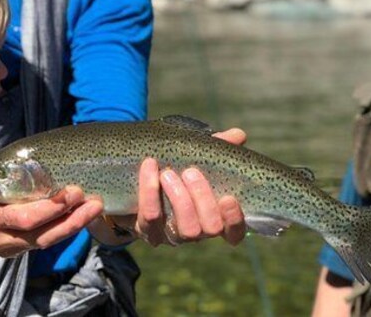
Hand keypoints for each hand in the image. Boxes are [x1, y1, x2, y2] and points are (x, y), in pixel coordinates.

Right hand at [0, 174, 103, 256]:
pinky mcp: (15, 251)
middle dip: (73, 221)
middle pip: (44, 237)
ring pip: (47, 241)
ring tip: (94, 208)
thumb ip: (10, 174)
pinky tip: (78, 216)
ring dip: (73, 225)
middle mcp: (2, 240)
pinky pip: (42, 241)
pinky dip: (62, 229)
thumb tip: (42, 157)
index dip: (51, 208)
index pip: (26, 218)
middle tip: (94, 202)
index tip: (71, 193)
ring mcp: (9, 249)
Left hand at [112, 127, 247, 246]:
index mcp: (213, 216)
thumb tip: (238, 135)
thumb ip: (217, 148)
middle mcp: (197, 231)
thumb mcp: (195, 156)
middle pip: (210, 228)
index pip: (234, 232)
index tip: (229, 197)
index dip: (234, 219)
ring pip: (185, 230)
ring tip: (167, 173)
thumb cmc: (175, 168)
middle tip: (190, 172)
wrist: (133, 180)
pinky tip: (149, 168)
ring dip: (179, 200)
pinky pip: (149, 220)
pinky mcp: (148, 232)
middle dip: (203, 200)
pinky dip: (149, 193)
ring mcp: (173, 235)